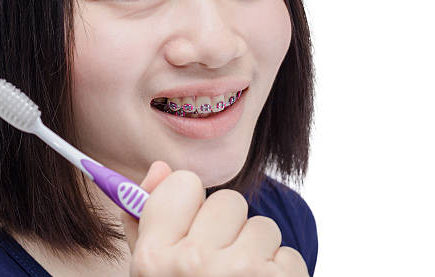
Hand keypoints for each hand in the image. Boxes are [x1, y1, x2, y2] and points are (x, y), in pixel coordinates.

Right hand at [121, 161, 309, 276]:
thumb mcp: (152, 275)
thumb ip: (147, 221)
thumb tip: (159, 168)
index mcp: (153, 259)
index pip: (182, 183)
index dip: (189, 205)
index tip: (190, 228)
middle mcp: (192, 264)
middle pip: (227, 201)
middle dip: (227, 230)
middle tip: (218, 267)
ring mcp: (239, 275)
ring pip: (262, 225)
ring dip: (256, 253)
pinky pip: (287, 252)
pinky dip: (279, 275)